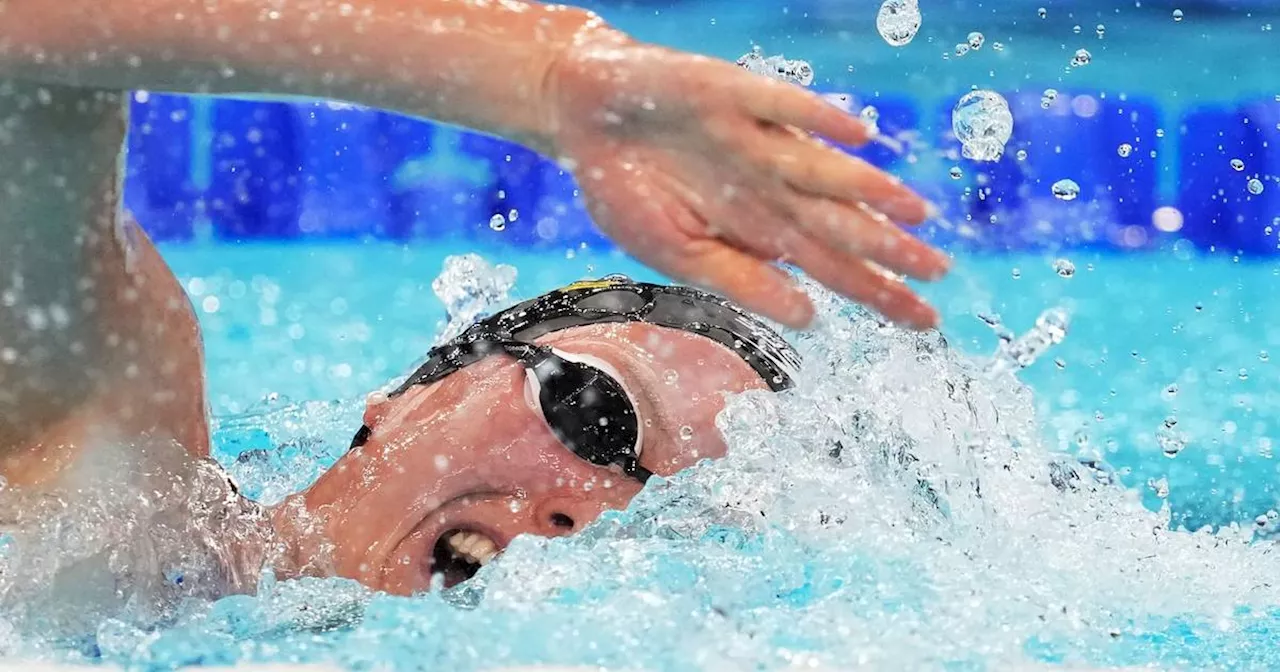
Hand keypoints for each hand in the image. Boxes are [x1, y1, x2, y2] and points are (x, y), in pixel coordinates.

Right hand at [542, 38, 949, 329]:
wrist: (581, 118)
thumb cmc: (626, 190)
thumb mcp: (677, 254)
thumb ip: (740, 281)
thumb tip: (808, 319)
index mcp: (759, 229)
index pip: (832, 267)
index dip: (878, 292)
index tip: (923, 321)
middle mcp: (770, 186)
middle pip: (840, 224)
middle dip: (890, 251)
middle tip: (940, 274)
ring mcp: (754, 141)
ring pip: (822, 170)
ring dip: (868, 190)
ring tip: (915, 212)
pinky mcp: (731, 96)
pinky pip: (780, 108)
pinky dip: (816, 121)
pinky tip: (858, 137)